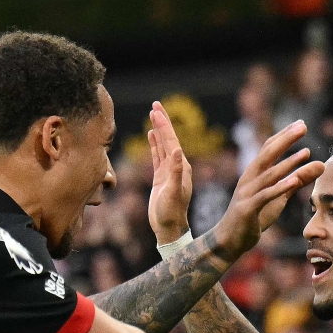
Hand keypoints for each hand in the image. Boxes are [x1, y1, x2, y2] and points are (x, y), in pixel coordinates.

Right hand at [147, 101, 193, 243]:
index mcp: (181, 166)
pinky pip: (157, 156)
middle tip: (155, 104)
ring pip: (162, 145)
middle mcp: (177, 166)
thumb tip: (175, 151)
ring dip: (158, 130)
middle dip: (162, 121)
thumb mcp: (174, 192)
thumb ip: (176, 172)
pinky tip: (151, 135)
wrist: (169, 228)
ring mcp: (168, 171)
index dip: (164, 125)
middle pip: (168, 138)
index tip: (157, 110)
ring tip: (153, 114)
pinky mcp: (161, 177)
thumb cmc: (172, 213)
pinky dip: (154, 144)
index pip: (171, 140)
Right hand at [213, 120, 323, 258]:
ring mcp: (247, 193)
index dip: (284, 135)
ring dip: (288, 163)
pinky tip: (293, 181)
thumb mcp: (280, 197)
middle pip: (267, 154)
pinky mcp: (247, 209)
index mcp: (255, 174)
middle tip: (303, 126)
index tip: (301, 123)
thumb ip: (298, 180)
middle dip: (286, 139)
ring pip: (269, 174)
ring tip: (305, 152)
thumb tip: (321, 164)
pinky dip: (279, 188)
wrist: (229, 241)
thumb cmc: (254, 217)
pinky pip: (265, 196)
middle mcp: (249, 179)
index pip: (269, 148)